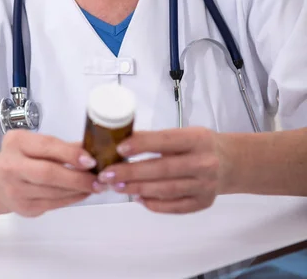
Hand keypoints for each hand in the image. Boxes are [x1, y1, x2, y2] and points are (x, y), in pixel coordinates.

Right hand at [0, 130, 97, 216]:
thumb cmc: (19, 157)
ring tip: (96, 185)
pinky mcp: (24, 208)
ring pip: (53, 192)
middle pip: (48, 173)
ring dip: (79, 189)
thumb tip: (90, 148)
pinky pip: (53, 204)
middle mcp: (12, 166)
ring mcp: (16, 190)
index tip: (91, 159)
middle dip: (77, 177)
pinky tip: (84, 192)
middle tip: (98, 178)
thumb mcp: (33, 143)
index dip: (70, 154)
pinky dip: (72, 198)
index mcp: (16, 142)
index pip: (46, 146)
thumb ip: (60, 146)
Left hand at [95, 127, 223, 213]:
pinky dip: (154, 203)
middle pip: (163, 169)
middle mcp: (203, 162)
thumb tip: (123, 143)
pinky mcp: (203, 203)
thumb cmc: (200, 145)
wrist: (230, 163)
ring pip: (166, 189)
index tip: (120, 148)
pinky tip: (138, 198)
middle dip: (132, 172)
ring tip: (117, 186)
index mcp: (197, 139)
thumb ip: (159, 139)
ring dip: (138, 189)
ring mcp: (205, 185)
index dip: (142, 144)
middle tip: (108, 174)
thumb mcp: (185, 133)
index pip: (166, 141)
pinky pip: (174, 206)